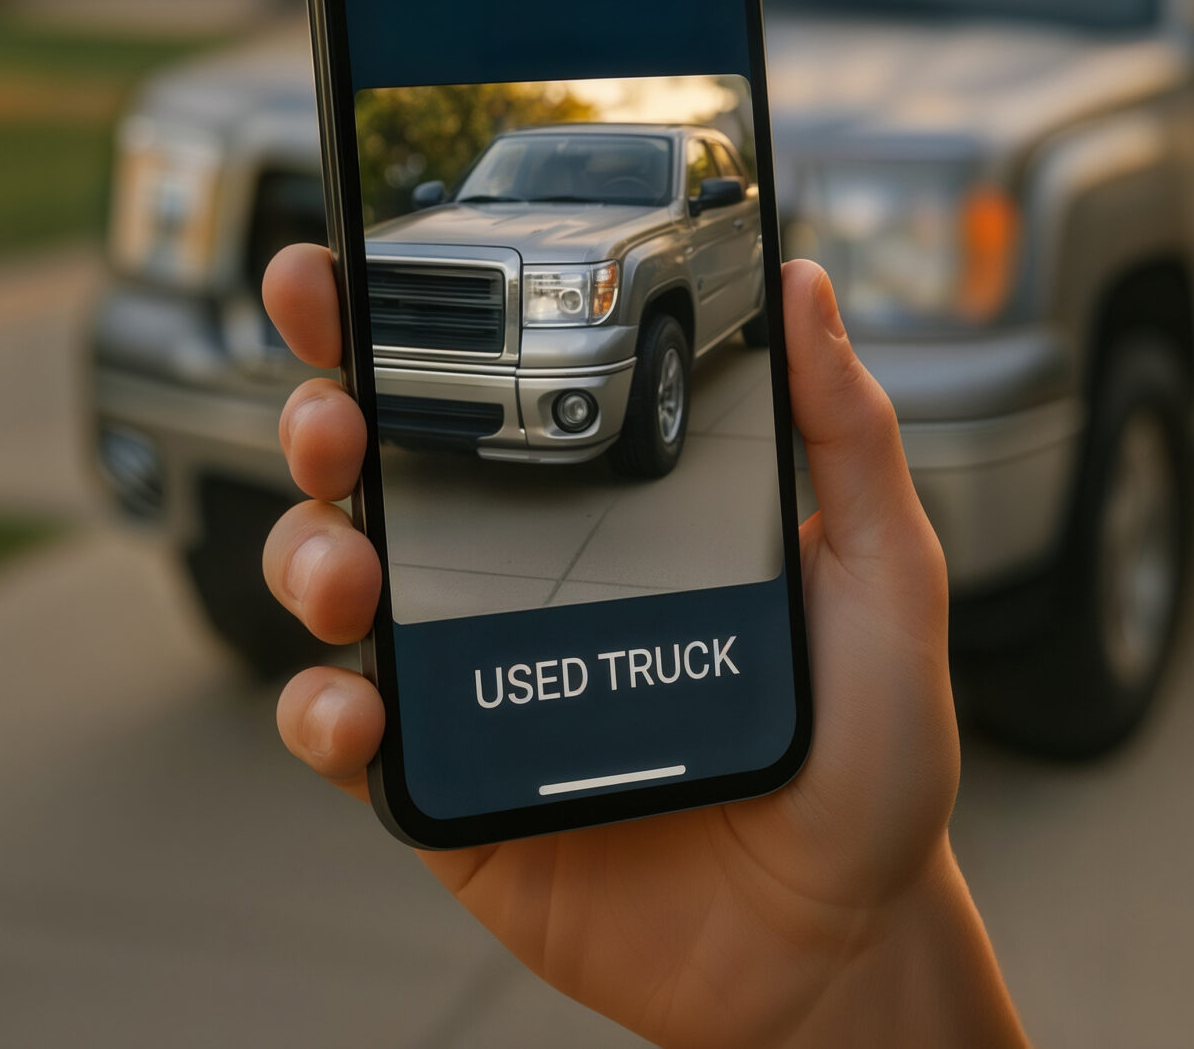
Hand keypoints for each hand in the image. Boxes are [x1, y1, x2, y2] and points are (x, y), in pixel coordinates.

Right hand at [260, 245, 1025, 1047]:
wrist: (841, 934)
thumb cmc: (873, 753)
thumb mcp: (886, 573)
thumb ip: (845, 433)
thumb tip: (809, 281)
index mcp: (617, 509)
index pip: (500, 390)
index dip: (411, 321)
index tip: (350, 260)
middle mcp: (529, 576)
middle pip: (387, 468)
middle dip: (325, 412)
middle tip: (334, 408)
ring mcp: (479, 679)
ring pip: (339, 584)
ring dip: (307, 553)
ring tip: (348, 566)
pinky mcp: (449, 788)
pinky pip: (347, 735)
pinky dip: (320, 707)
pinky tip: (358, 698)